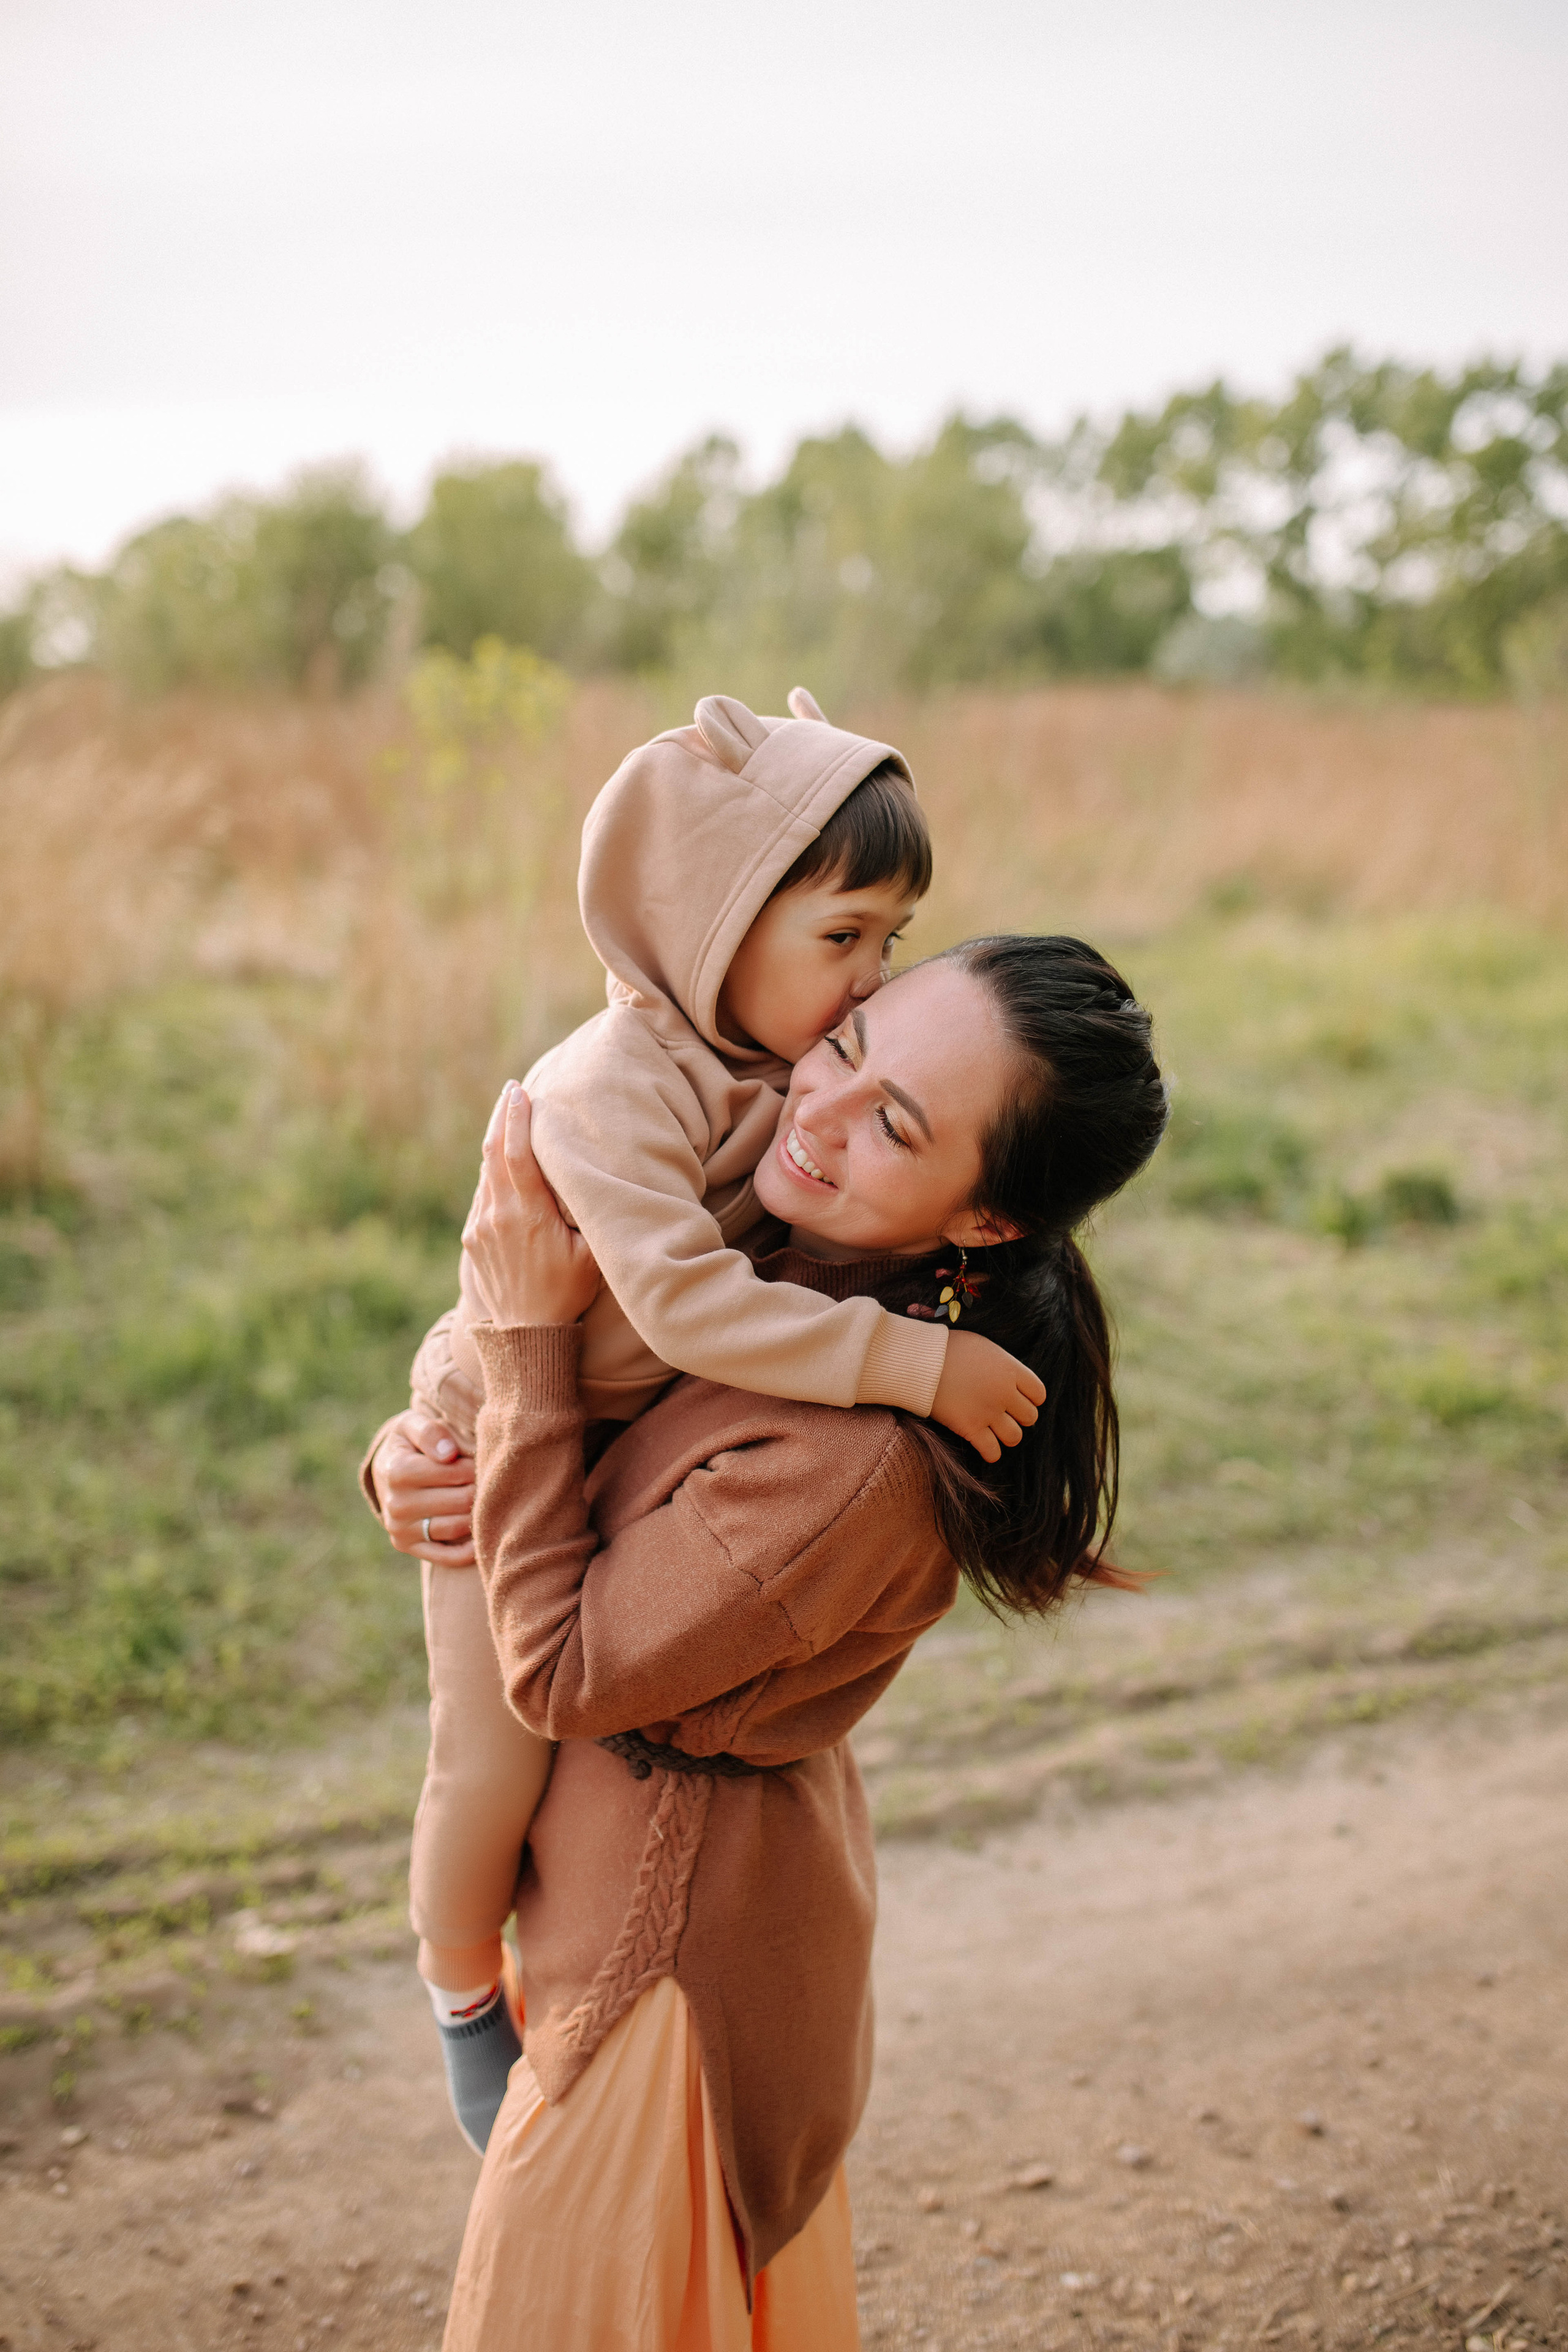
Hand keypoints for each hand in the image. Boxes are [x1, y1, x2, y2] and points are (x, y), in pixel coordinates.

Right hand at [372, 1413, 476, 1564]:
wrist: (386, 1471)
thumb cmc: (408, 1443)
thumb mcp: (412, 1425)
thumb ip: (430, 1432)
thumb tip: (449, 1454)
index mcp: (397, 1471)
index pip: (456, 1472)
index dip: (476, 1465)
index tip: (481, 1459)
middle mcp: (396, 1505)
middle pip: (461, 1500)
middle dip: (480, 1488)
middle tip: (491, 1480)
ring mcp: (401, 1530)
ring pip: (459, 1527)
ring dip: (479, 1514)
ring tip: (486, 1498)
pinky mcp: (409, 1547)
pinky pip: (449, 1557)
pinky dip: (471, 1549)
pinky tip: (482, 1532)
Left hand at [461, 1084, 600, 1329]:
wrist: (527, 1335)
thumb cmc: (567, 1292)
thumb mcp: (590, 1254)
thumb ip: (586, 1213)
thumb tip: (589, 1179)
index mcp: (527, 1214)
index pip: (518, 1153)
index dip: (518, 1119)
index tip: (520, 1091)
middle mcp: (497, 1215)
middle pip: (493, 1153)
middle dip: (502, 1117)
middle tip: (512, 1090)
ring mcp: (479, 1226)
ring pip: (485, 1173)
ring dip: (495, 1143)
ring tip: (508, 1119)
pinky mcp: (472, 1238)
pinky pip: (482, 1196)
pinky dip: (492, 1174)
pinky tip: (502, 1166)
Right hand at [930, 1328, 1046, 1464]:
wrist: (922, 1360)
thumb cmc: (948, 1348)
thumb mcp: (983, 1346)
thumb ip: (1001, 1364)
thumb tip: (1008, 1376)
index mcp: (1010, 1370)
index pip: (1039, 1393)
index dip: (1030, 1399)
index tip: (1018, 1399)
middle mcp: (1004, 1392)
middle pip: (1030, 1417)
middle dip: (1019, 1417)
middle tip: (1003, 1413)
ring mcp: (989, 1412)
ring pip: (1015, 1437)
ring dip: (1006, 1435)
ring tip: (994, 1429)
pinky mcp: (970, 1428)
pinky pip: (992, 1452)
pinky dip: (991, 1452)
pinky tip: (984, 1445)